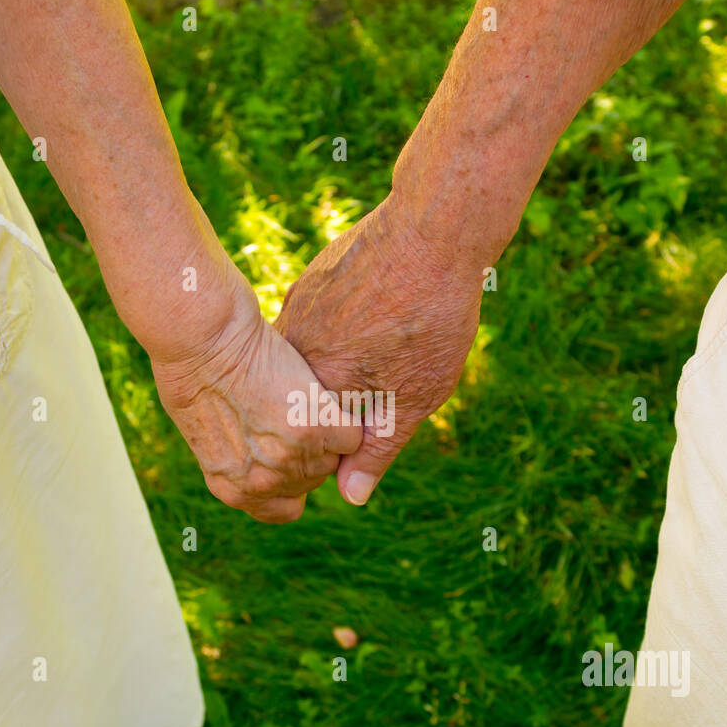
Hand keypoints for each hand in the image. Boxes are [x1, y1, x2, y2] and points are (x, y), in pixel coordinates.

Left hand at [153, 273, 362, 522]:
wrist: (203, 340)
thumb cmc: (195, 374)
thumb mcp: (206, 434)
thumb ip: (238, 460)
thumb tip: (263, 459)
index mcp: (234, 490)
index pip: (285, 509)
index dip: (292, 481)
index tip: (288, 452)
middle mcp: (263, 483)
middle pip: (314, 478)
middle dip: (309, 448)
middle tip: (289, 409)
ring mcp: (292, 458)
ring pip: (335, 456)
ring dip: (327, 429)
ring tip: (298, 397)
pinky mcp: (317, 427)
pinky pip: (351, 435)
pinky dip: (343, 414)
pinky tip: (317, 391)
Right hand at [274, 196, 482, 505]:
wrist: (432, 231)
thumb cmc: (430, 319)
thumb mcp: (416, 395)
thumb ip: (378, 447)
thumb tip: (349, 495)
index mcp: (318, 386)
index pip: (311, 441)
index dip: (338, 448)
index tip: (367, 437)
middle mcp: (294, 351)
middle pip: (304, 400)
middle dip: (338, 407)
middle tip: (384, 385)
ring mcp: (297, 311)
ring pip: (305, 361)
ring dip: (334, 369)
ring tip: (381, 354)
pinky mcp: (308, 284)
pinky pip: (310, 325)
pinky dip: (334, 334)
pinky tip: (371, 322)